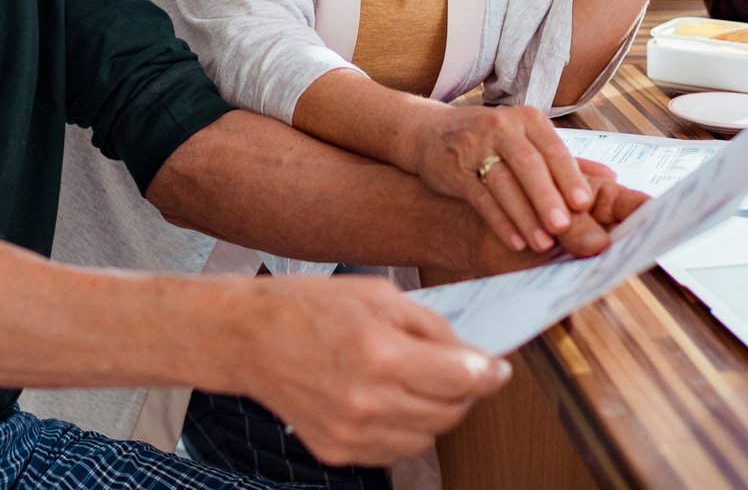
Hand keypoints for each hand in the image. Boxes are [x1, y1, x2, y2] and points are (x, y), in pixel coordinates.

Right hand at [225, 274, 510, 465]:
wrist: (250, 338)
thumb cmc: (311, 307)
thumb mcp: (378, 296)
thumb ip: (429, 326)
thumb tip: (470, 354)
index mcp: (380, 353)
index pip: (461, 377)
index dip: (489, 373)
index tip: (498, 369)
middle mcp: (368, 400)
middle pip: (449, 412)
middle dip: (464, 391)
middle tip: (459, 371)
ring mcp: (351, 433)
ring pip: (427, 437)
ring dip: (435, 412)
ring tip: (416, 382)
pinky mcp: (338, 451)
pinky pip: (395, 450)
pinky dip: (404, 428)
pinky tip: (388, 400)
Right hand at [406, 103, 594, 253]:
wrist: (431, 132)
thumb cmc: (490, 139)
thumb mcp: (527, 139)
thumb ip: (566, 159)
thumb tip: (611, 176)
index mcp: (528, 119)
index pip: (553, 148)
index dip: (569, 176)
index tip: (586, 204)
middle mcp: (502, 127)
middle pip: (529, 164)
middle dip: (548, 198)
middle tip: (565, 227)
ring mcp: (475, 146)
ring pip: (503, 183)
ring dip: (525, 215)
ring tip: (543, 243)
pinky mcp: (454, 168)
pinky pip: (480, 197)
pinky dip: (499, 221)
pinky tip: (515, 240)